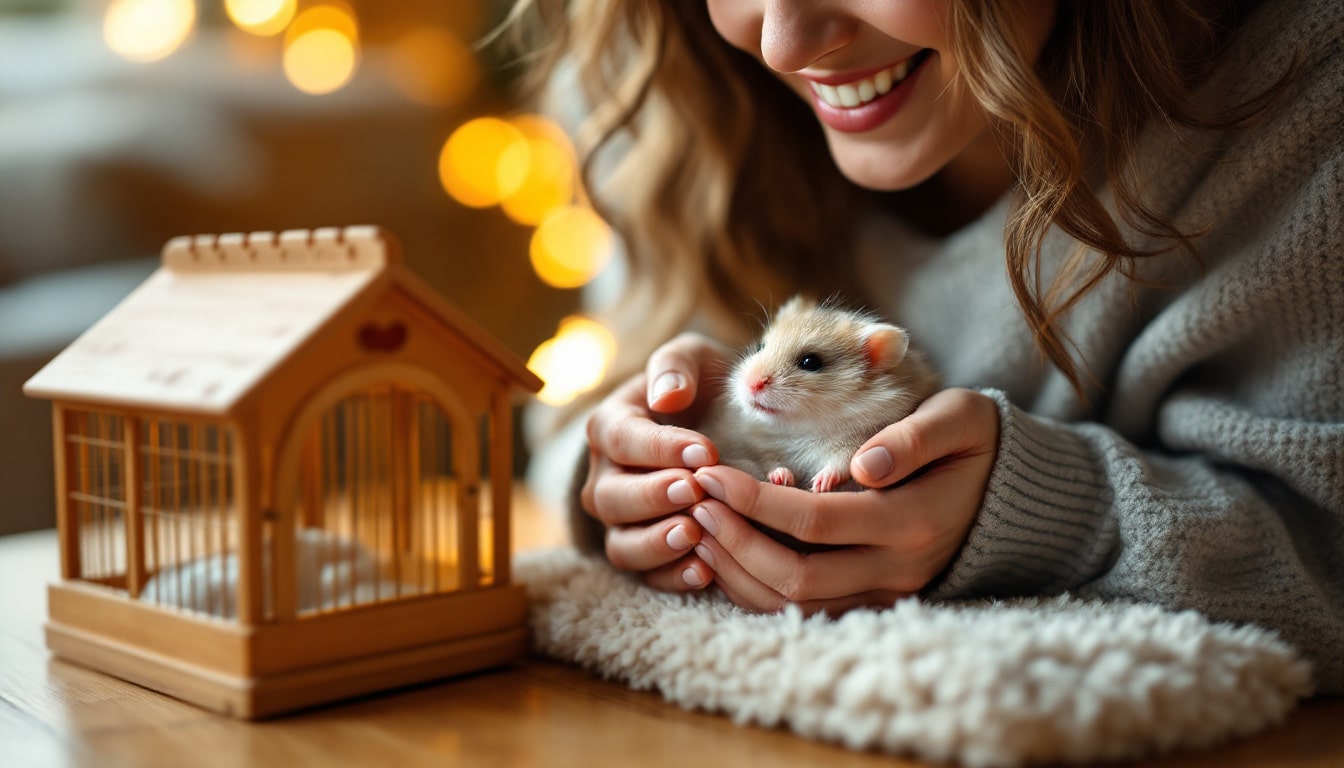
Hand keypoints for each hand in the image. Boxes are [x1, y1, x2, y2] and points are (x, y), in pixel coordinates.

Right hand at [576, 333, 733, 591]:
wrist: (717, 426)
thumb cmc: (700, 390)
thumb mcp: (692, 360)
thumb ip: (675, 367)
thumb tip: (667, 397)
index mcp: (609, 427)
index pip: (623, 440)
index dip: (660, 449)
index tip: (705, 451)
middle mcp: (603, 478)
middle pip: (612, 497)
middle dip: (654, 497)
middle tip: (696, 491)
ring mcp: (620, 522)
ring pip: (622, 544)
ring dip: (656, 544)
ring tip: (695, 535)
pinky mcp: (643, 554)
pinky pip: (646, 576)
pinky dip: (671, 577)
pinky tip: (705, 572)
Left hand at [688, 388, 998, 613]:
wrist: (1009, 491)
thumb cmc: (973, 441)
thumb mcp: (958, 418)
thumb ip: (913, 437)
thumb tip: (863, 464)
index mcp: (913, 521)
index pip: (814, 522)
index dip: (754, 500)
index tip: (711, 472)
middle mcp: (898, 570)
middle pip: (794, 577)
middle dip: (734, 540)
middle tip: (696, 500)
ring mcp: (886, 592)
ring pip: (794, 605)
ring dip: (739, 571)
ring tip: (699, 527)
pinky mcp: (874, 600)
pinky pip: (804, 609)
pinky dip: (758, 588)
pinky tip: (727, 552)